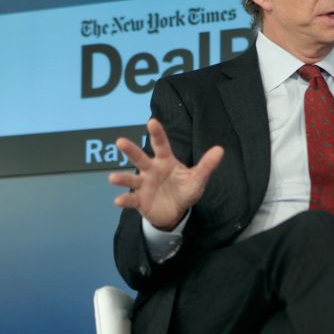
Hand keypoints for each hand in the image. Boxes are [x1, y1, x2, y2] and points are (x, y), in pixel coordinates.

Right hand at [108, 118, 223, 230]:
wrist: (176, 212)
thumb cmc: (184, 190)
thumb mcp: (197, 179)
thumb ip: (206, 165)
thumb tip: (220, 149)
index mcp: (165, 161)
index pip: (161, 145)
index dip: (157, 133)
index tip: (152, 122)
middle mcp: (151, 170)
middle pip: (140, 158)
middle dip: (130, 150)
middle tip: (120, 141)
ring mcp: (144, 184)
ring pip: (131, 179)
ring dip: (122, 178)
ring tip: (113, 178)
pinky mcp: (140, 200)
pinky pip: (131, 199)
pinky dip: (124, 200)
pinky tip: (118, 201)